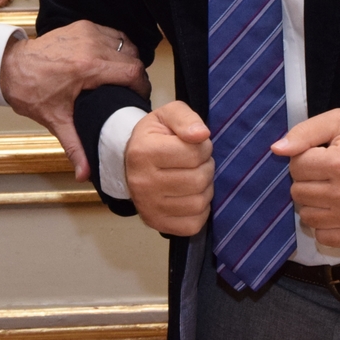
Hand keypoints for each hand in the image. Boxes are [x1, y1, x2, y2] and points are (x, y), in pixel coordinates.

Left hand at [1, 21, 150, 181]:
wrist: (10, 68)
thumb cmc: (31, 91)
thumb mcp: (56, 121)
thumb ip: (75, 147)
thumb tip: (85, 173)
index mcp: (88, 68)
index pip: (132, 72)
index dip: (142, 86)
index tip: (139, 97)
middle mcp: (91, 45)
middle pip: (132, 57)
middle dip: (135, 75)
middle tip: (130, 91)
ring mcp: (87, 32)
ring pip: (125, 43)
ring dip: (127, 59)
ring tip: (121, 77)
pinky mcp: (82, 26)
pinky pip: (111, 34)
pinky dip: (115, 46)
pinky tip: (110, 61)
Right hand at [126, 101, 213, 235]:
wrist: (133, 161)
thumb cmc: (155, 137)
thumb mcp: (167, 115)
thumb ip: (186, 119)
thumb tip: (202, 135)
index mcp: (143, 152)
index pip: (194, 153)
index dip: (203, 147)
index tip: (195, 145)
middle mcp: (142, 183)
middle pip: (198, 180)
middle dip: (206, 167)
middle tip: (197, 162)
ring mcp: (148, 207)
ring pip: (199, 203)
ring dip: (205, 189)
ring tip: (194, 177)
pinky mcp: (157, 224)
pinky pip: (194, 224)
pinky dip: (200, 210)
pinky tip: (191, 196)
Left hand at [272, 108, 339, 247]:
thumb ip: (306, 132)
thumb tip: (277, 149)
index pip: (296, 166)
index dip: (304, 159)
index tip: (318, 157)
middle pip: (298, 192)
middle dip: (306, 181)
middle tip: (324, 174)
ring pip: (306, 216)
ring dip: (313, 203)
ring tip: (328, 191)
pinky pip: (323, 237)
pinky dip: (324, 224)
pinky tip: (334, 210)